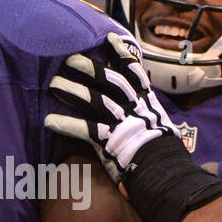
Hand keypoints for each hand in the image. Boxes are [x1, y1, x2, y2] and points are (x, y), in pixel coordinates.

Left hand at [46, 33, 221, 221]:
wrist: (172, 182)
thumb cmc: (169, 161)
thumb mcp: (165, 132)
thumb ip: (154, 120)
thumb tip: (154, 117)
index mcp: (149, 105)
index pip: (134, 72)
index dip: (121, 54)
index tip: (109, 38)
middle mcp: (137, 110)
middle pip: (110, 81)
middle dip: (89, 68)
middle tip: (69, 58)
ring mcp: (124, 126)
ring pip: (95, 101)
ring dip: (73, 91)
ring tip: (53, 84)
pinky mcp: (111, 144)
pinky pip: (85, 131)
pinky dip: (66, 125)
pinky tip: (49, 121)